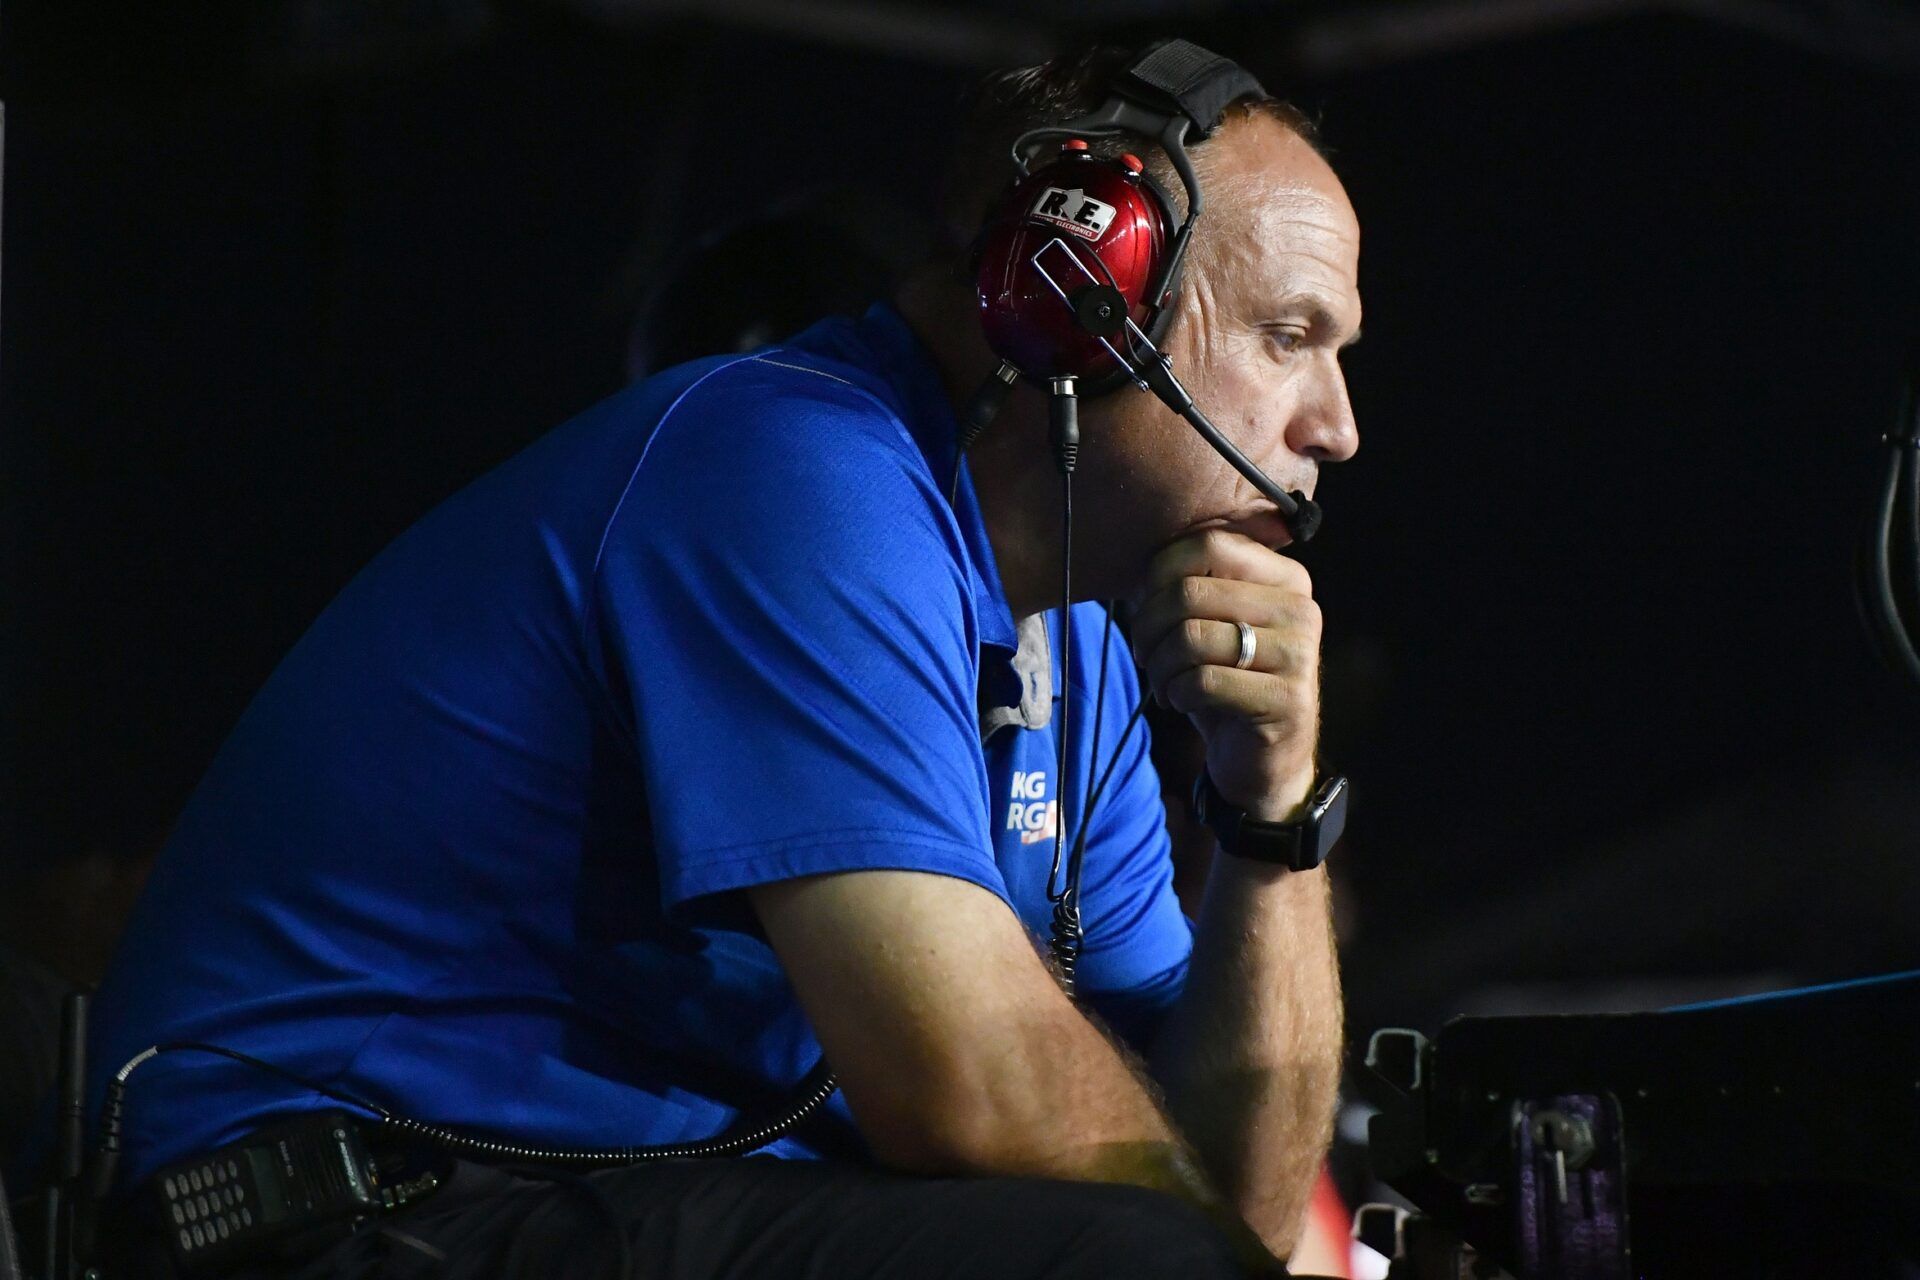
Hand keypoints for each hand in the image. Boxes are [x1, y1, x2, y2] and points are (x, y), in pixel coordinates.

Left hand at [1130, 530, 1320, 821]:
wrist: (1265, 759)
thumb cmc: (1228, 681)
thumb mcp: (1211, 624)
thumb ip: (1187, 585)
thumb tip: (1139, 570)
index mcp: (1285, 576)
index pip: (1209, 544)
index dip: (1159, 573)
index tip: (1145, 607)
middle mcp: (1301, 607)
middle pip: (1191, 592)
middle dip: (1149, 626)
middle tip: (1146, 654)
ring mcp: (1300, 654)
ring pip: (1192, 637)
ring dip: (1161, 666)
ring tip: (1164, 682)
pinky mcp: (1288, 699)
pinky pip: (1203, 681)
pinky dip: (1177, 693)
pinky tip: (1181, 702)